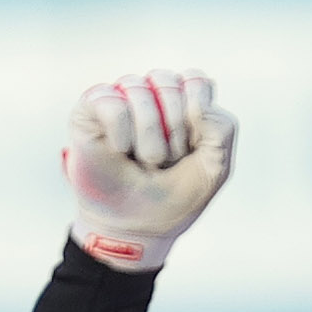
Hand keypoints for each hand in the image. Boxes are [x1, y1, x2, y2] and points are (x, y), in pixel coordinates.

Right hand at [65, 69, 234, 272]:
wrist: (134, 229)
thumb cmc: (172, 197)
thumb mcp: (214, 168)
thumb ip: (221, 129)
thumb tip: (195, 103)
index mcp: (183, 101)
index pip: (195, 81)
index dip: (196, 117)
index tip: (188, 151)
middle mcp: (151, 94)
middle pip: (168, 82)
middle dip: (172, 130)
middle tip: (163, 162)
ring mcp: (120, 99)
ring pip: (138, 88)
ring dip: (148, 135)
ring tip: (144, 162)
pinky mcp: (89, 110)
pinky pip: (110, 101)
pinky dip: (120, 130)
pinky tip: (120, 150)